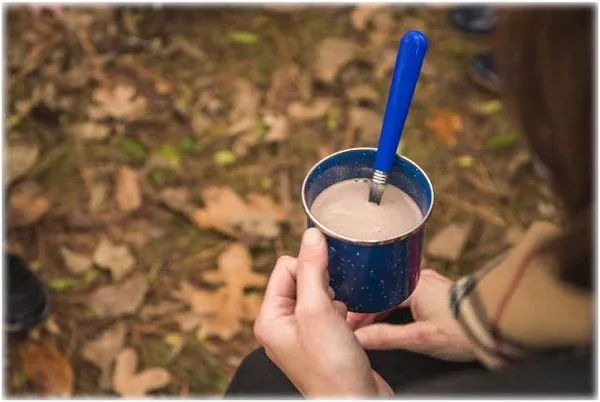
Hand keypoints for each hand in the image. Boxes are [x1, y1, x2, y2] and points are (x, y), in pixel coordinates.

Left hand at [254, 228, 391, 396]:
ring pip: (319, 293)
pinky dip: (342, 312)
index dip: (309, 266)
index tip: (328, 280)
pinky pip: (330, 310)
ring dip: (335, 299)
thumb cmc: (332, 369)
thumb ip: (312, 270)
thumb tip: (311, 234)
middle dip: (324, 285)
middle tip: (333, 306)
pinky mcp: (322, 340)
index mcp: (270, 318)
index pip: (285, 267)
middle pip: (302, 278)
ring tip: (340, 321)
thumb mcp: (318, 311)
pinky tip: (348, 327)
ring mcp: (302, 334)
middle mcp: (282, 325)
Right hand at [349, 269, 476, 361]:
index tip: (349, 324)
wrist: (498, 327)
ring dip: (383, 307)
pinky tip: (395, 316)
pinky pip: (409, 294)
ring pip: (397, 293)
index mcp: (413, 285)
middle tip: (356, 325)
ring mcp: (432, 283)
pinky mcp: (441, 291)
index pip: (376, 297)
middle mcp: (421, 278)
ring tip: (371, 322)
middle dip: (369, 309)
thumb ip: (386, 337)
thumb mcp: (420, 338)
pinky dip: (397, 306)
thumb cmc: (462, 331)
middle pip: (385, 293)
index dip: (360, 312)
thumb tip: (360, 339)